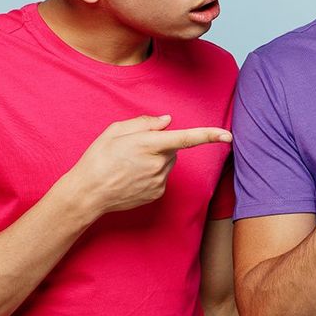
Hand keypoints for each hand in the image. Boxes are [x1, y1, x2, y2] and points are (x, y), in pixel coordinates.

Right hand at [63, 114, 231, 216]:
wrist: (87, 194)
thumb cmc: (98, 159)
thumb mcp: (115, 131)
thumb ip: (145, 122)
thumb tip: (168, 121)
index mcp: (149, 144)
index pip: (186, 138)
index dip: (209, 135)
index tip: (227, 135)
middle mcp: (158, 163)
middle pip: (173, 148)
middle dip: (161, 145)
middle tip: (133, 150)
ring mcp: (159, 181)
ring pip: (168, 163)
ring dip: (155, 160)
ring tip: (129, 165)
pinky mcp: (158, 193)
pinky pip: (162, 177)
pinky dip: (151, 174)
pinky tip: (132, 177)